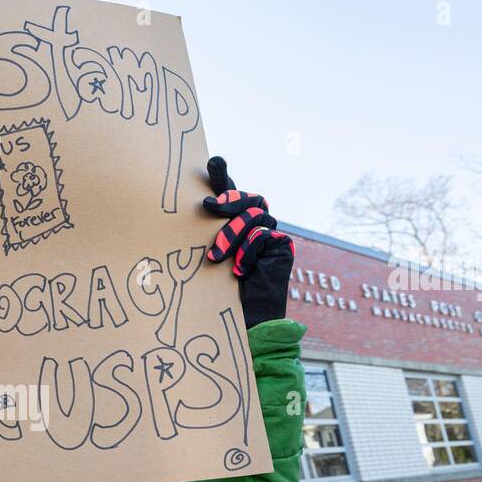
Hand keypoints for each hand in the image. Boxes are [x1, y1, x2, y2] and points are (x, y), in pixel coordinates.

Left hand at [203, 156, 294, 327]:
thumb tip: (199, 207)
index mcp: (237, 225)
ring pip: (254, 215)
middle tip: (207, 206)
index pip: (231, 195)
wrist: (248, 320)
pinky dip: (248, 251)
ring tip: (217, 257)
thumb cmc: (223, 292)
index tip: (213, 161)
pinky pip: (263, 234)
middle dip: (228, 200)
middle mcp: (257, 225)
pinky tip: (239, 270)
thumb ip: (209, 233)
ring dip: (232, 234)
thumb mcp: (210, 257)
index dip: (223, 177)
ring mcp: (272, 234)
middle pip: (248, 199)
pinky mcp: (283, 246)